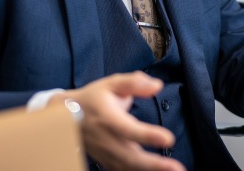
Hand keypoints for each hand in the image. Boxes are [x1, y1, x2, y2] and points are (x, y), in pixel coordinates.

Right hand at [53, 71, 184, 170]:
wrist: (66, 117)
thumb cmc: (93, 98)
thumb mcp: (111, 84)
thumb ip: (134, 83)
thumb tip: (157, 85)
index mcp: (108, 118)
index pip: (128, 129)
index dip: (148, 135)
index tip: (169, 138)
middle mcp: (106, 139)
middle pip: (130, 156)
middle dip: (154, 165)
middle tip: (177, 168)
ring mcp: (105, 153)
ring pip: (128, 167)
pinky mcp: (106, 161)